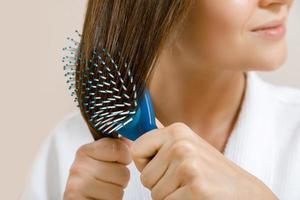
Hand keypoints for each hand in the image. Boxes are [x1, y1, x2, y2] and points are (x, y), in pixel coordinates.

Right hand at [64, 137, 132, 199]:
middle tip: (109, 179)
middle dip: (121, 178)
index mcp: (85, 151)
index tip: (118, 161)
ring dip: (116, 193)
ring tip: (104, 190)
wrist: (81, 198)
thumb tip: (129, 140)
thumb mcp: (102, 157)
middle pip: (122, 172)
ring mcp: (78, 187)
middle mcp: (79, 167)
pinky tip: (100, 197)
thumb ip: (116, 146)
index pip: (118, 149)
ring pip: (119, 191)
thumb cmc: (93, 179)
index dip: (124, 157)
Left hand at [130, 119, 277, 199]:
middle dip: (160, 185)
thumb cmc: (213, 173)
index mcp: (177, 131)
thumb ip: (163, 140)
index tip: (162, 167)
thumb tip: (135, 127)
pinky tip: (198, 197)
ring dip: (171, 197)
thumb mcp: (189, 148)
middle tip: (186, 181)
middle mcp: (181, 144)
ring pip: (155, 194)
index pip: (136, 149)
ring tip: (193, 188)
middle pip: (145, 176)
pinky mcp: (195, 188)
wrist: (246, 194)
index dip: (146, 164)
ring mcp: (188, 166)